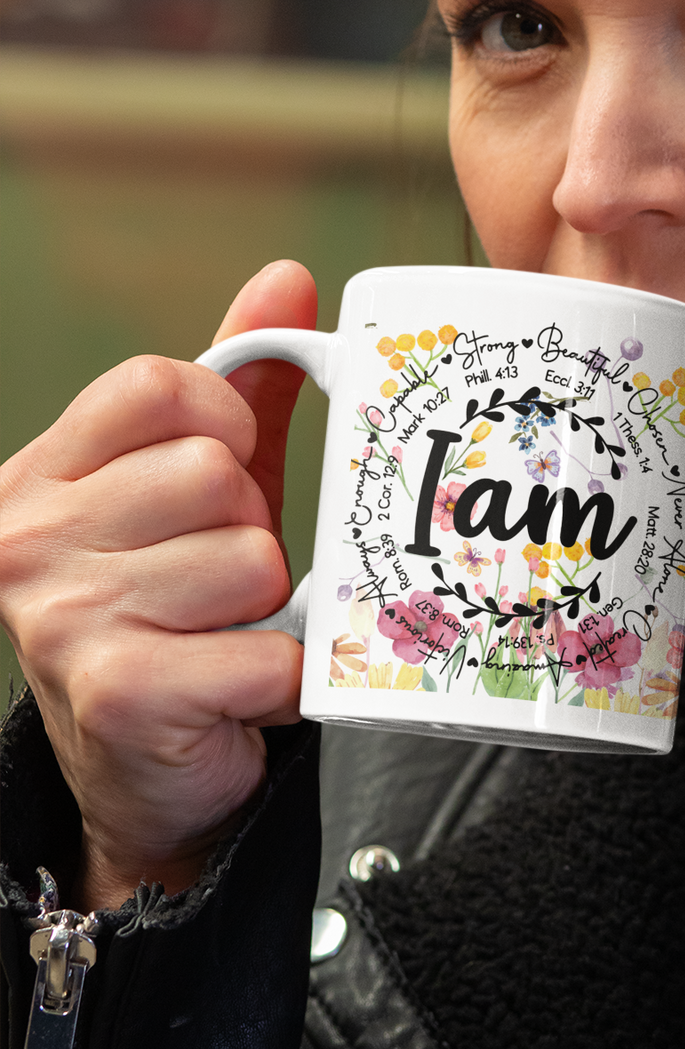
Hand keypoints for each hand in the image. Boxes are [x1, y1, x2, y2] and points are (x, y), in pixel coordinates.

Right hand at [0, 261, 316, 909]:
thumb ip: (240, 383)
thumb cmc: (175, 608)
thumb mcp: (196, 485)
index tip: (227, 466)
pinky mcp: (121, 694)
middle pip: (211, 472)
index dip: (221, 419)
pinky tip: (240, 685)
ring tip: (228, 632)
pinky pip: (266, 650)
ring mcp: (66, 619)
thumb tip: (288, 278)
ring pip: (250, 558)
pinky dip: (282, 673)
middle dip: (250, 526)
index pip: (156, 385)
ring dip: (270, 605)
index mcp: (44, 475)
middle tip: (223, 578)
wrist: (141, 770)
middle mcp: (31, 540)